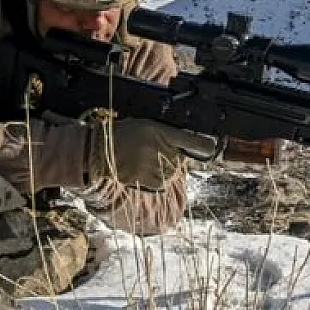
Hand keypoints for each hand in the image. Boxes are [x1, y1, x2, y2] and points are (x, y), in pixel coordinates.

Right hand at [89, 118, 216, 189]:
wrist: (99, 151)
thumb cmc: (122, 135)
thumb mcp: (146, 125)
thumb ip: (167, 133)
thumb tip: (189, 141)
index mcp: (160, 130)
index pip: (194, 141)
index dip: (205, 146)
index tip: (210, 147)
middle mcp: (160, 148)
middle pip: (182, 159)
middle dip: (175, 157)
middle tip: (157, 152)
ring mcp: (154, 166)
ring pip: (173, 172)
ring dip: (166, 170)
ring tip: (147, 161)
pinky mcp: (148, 180)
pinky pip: (163, 184)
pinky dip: (158, 180)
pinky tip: (146, 172)